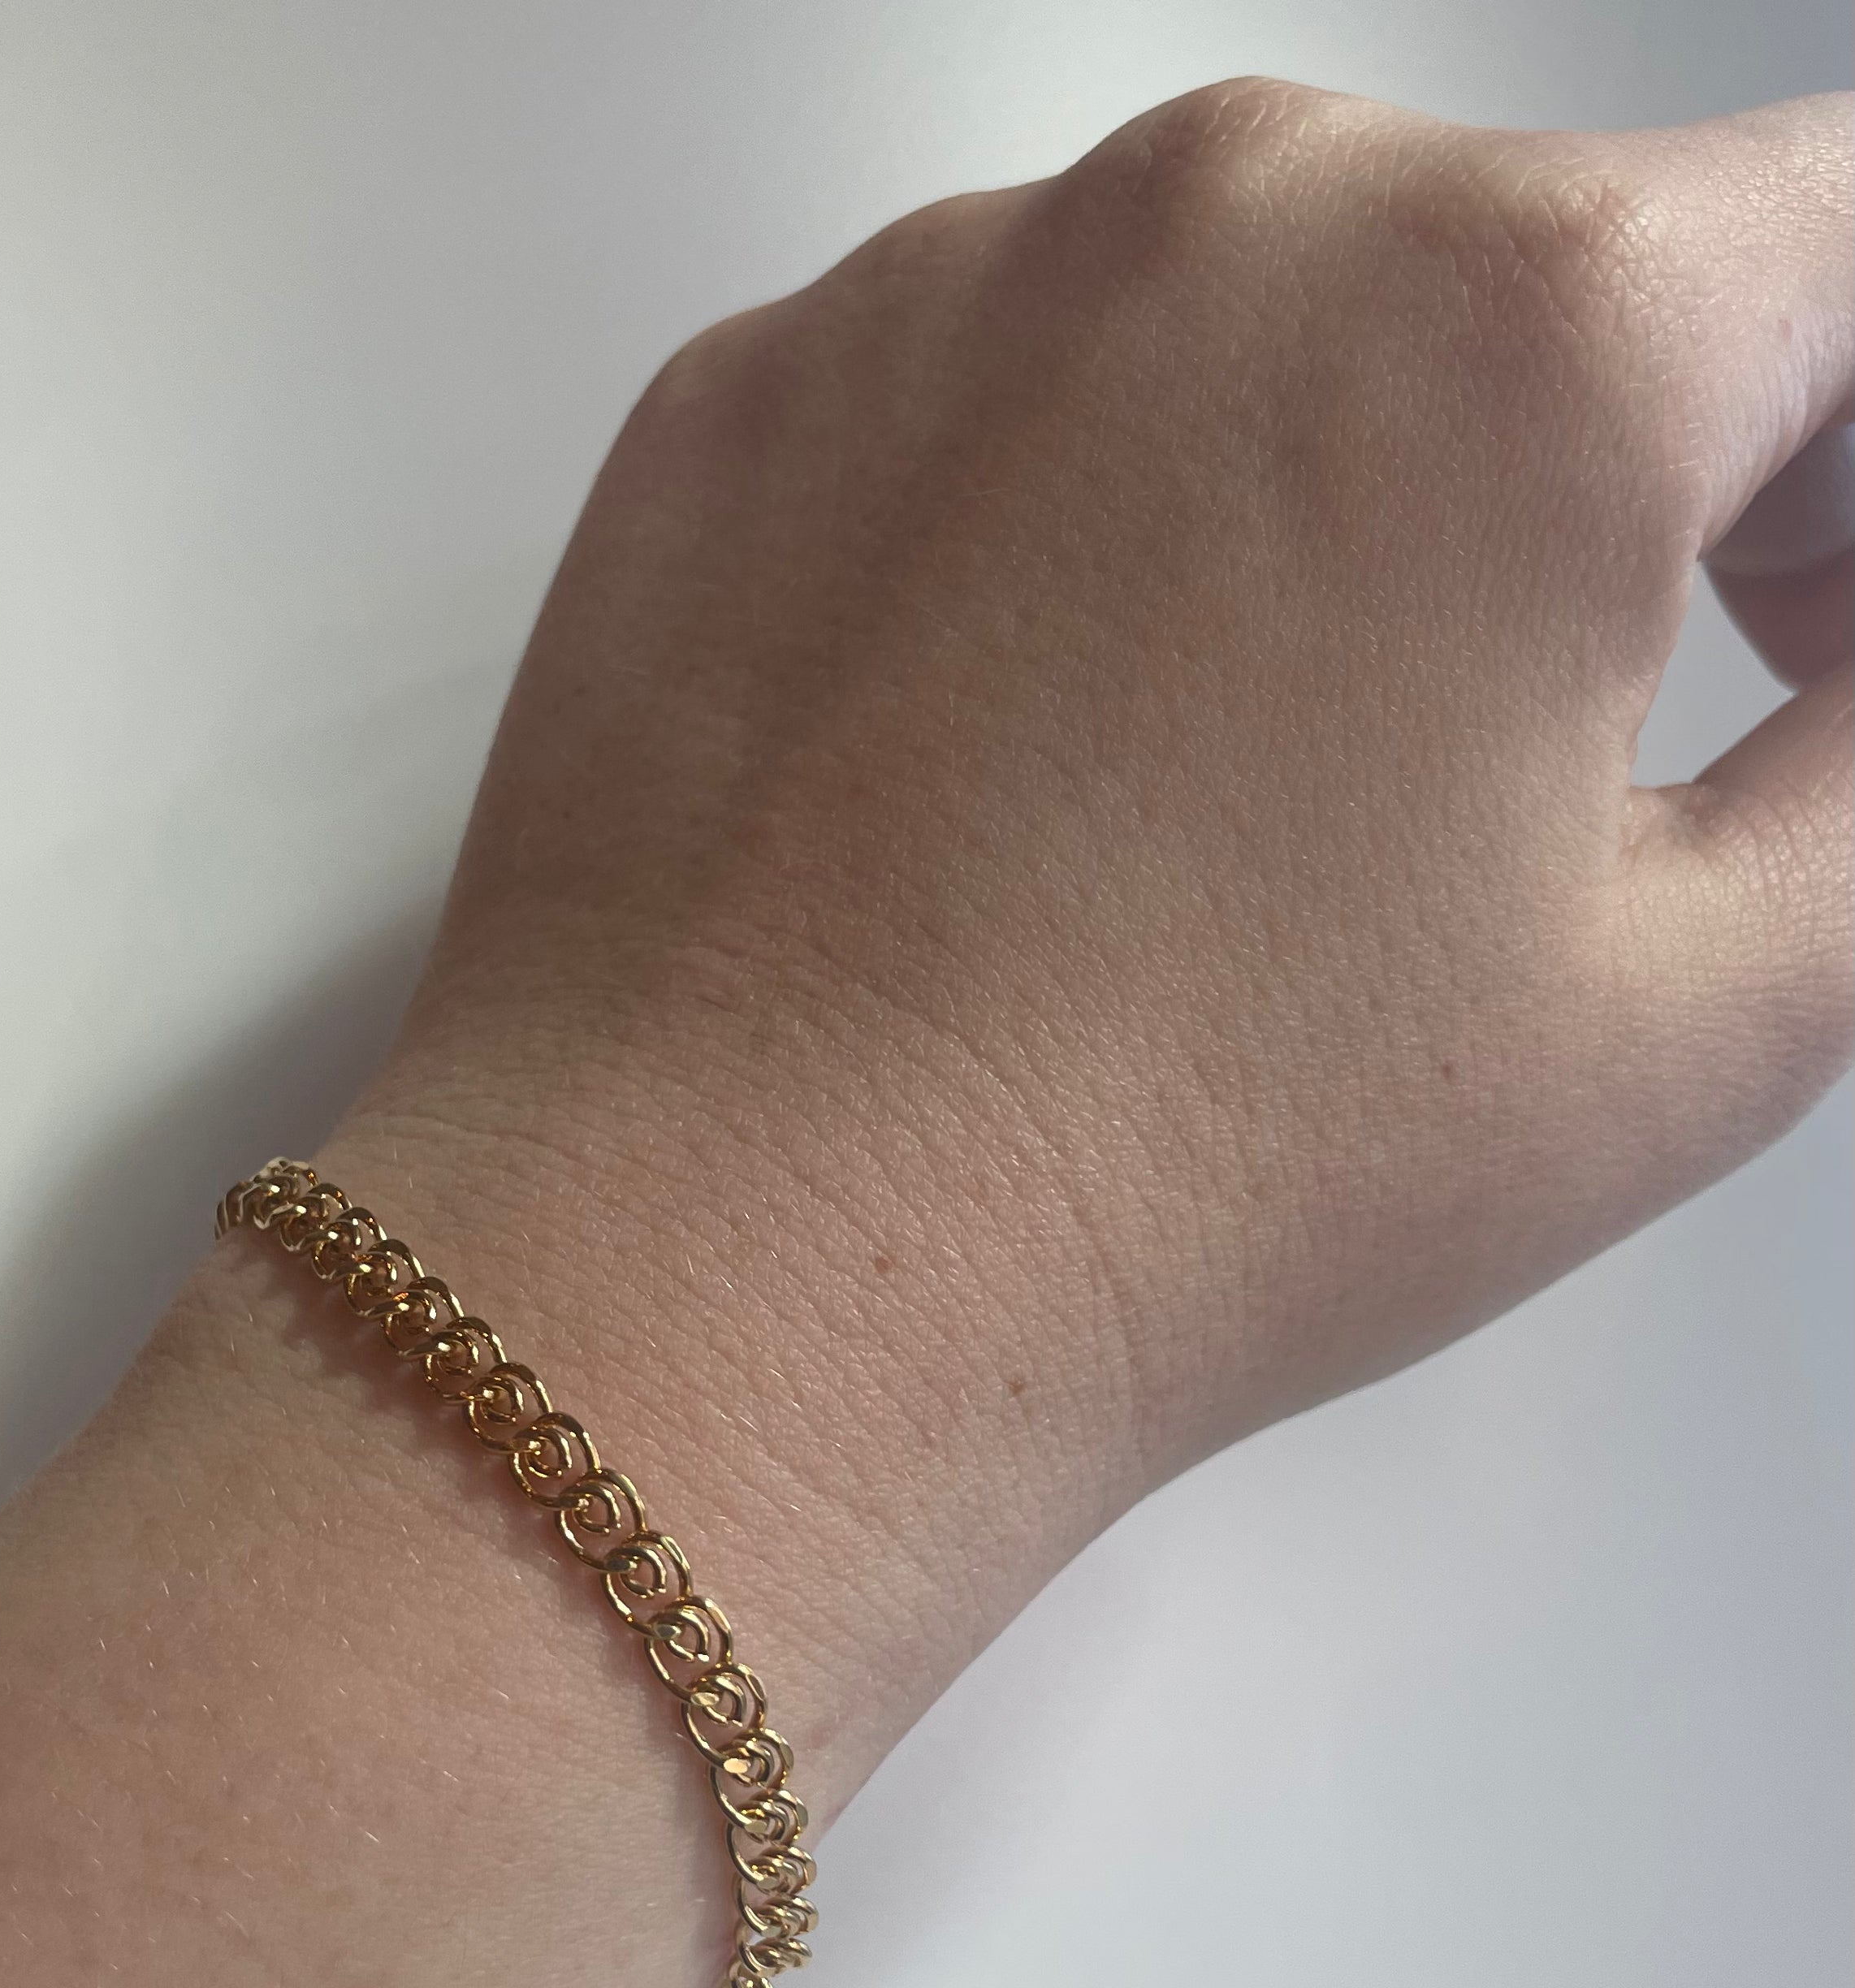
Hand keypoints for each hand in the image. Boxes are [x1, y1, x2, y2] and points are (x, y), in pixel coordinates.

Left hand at [299, 81, 1850, 1790]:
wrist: (739, 1275)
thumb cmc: (1178, 1176)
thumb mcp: (1710, 1010)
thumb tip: (1851, 669)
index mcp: (1529, 329)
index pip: (1842, 244)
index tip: (1799, 628)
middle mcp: (1233, 217)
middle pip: (1541, 268)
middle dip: (1617, 475)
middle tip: (1554, 741)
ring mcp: (954, 284)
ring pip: (1253, 322)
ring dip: (1325, 496)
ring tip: (1249, 798)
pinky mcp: (760, 387)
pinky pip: (1004, 391)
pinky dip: (1072, 526)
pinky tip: (1040, 769)